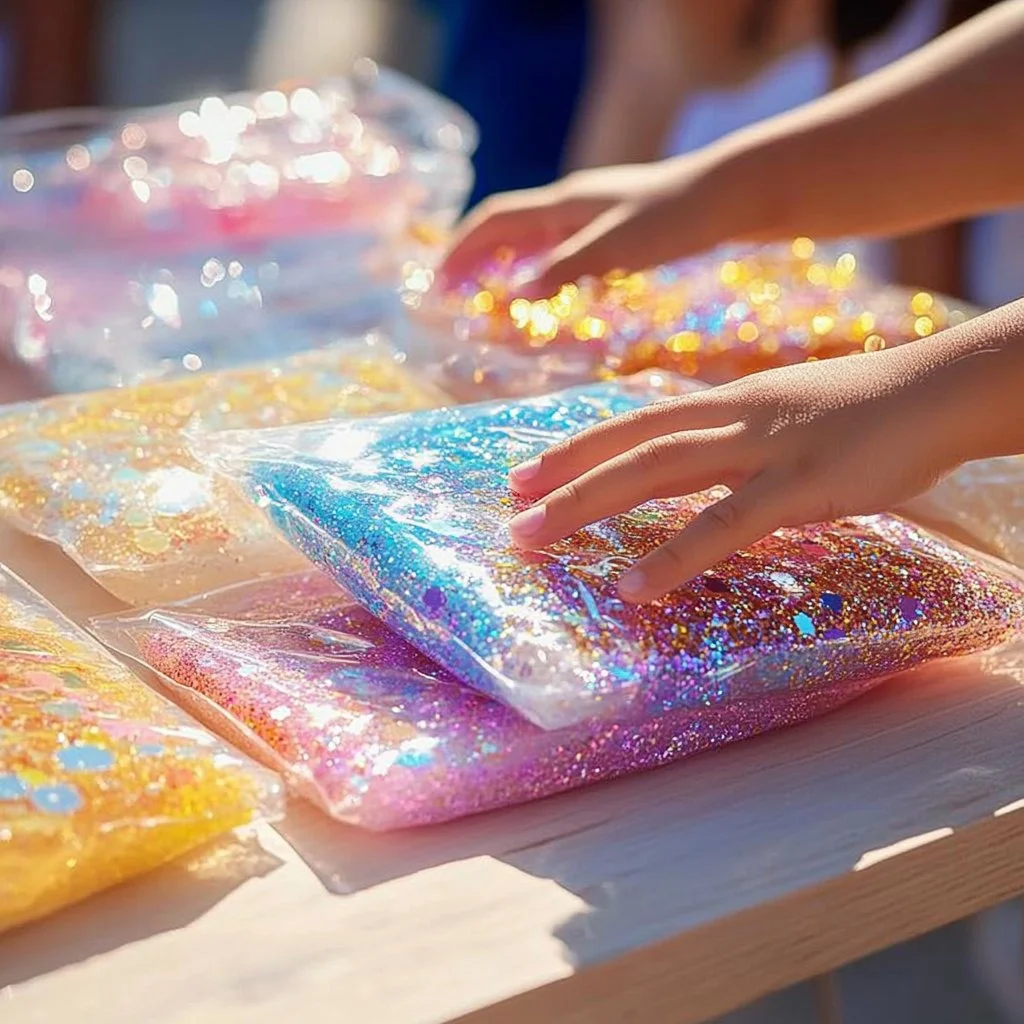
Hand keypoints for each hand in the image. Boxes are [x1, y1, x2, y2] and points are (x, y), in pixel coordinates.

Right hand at [439, 150, 762, 294]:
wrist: (735, 194)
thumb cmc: (676, 218)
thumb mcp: (616, 248)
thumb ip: (565, 270)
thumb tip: (514, 297)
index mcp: (565, 203)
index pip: (495, 220)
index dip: (461, 250)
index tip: (437, 283)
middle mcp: (574, 204)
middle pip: (509, 228)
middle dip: (476, 259)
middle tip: (454, 295)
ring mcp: (596, 214)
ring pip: (536, 239)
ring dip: (507, 267)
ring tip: (490, 299)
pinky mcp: (619, 229)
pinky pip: (564, 250)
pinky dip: (543, 272)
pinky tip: (553, 297)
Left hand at [506, 347, 969, 602]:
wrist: (940, 390)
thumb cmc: (866, 411)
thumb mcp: (786, 416)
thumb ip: (737, 442)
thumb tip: (698, 474)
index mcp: (727, 402)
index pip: (634, 423)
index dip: (577, 446)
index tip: (528, 471)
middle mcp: (732, 417)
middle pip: (630, 446)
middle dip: (564, 477)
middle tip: (510, 507)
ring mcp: (765, 448)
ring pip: (657, 473)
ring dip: (588, 505)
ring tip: (534, 536)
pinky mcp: (802, 485)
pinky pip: (725, 525)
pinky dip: (673, 556)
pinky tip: (632, 586)